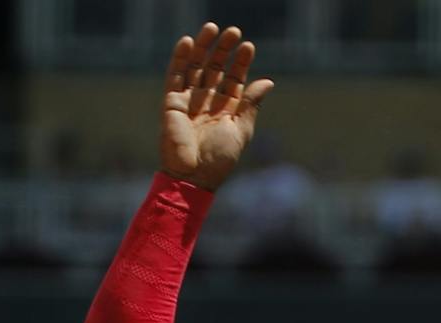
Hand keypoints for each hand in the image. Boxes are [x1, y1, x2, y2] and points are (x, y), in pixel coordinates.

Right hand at [161, 22, 273, 191]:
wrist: (194, 175)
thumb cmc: (219, 158)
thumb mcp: (241, 129)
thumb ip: (251, 104)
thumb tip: (268, 81)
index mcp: (226, 109)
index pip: (233, 79)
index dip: (240, 63)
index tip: (248, 47)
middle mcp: (207, 101)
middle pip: (214, 68)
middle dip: (223, 50)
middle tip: (234, 32)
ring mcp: (189, 100)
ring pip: (195, 67)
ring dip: (203, 47)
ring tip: (213, 28)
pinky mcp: (172, 102)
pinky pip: (175, 75)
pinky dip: (180, 58)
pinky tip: (188, 41)